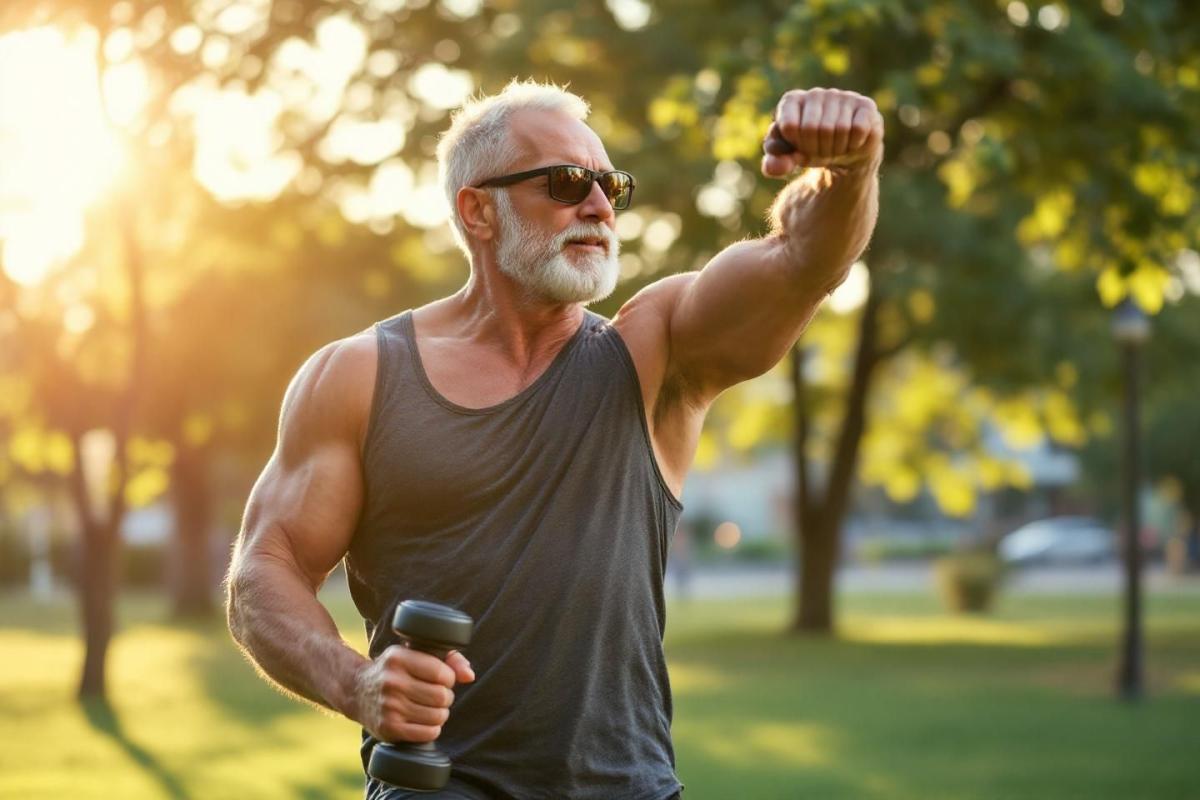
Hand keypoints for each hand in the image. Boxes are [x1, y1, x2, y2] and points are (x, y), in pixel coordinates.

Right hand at [353, 645, 474, 743]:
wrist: (357, 691)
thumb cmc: (396, 671)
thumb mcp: (416, 655)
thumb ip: (449, 659)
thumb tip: (469, 676)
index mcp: (398, 658)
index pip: (442, 673)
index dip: (449, 678)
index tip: (441, 679)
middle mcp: (392, 682)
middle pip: (442, 697)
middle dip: (445, 697)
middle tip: (437, 696)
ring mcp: (389, 707)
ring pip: (437, 717)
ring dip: (440, 714)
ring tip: (430, 709)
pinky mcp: (388, 728)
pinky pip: (427, 733)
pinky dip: (432, 729)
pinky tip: (424, 722)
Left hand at [761, 88, 883, 177]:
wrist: (843, 154)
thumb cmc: (811, 151)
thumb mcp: (789, 159)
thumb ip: (775, 163)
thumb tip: (772, 168)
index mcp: (791, 101)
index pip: (789, 126)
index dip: (796, 145)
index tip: (801, 148)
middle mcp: (816, 94)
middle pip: (812, 128)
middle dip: (816, 149)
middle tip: (821, 151)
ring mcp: (842, 96)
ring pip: (837, 129)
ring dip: (836, 149)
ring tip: (835, 147)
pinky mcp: (865, 105)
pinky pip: (858, 128)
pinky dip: (853, 144)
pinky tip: (851, 142)